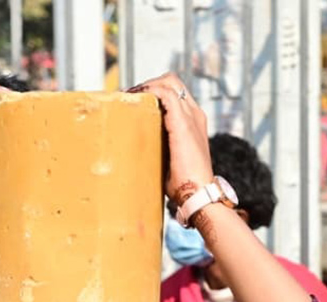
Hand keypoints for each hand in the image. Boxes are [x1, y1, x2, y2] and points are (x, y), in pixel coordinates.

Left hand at [130, 73, 212, 203]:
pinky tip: (136, 98)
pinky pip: (166, 93)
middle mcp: (195, 114)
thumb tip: (136, 149)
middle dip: (149, 84)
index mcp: (194, 122)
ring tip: (129, 95)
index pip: (176, 93)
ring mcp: (191, 116)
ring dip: (146, 85)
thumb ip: (159, 147)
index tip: (135, 100)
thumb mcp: (170, 159)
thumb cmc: (183, 184)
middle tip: (130, 95)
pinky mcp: (183, 123)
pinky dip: (149, 91)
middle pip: (172, 82)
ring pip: (169, 82)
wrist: (198, 193)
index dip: (155, 91)